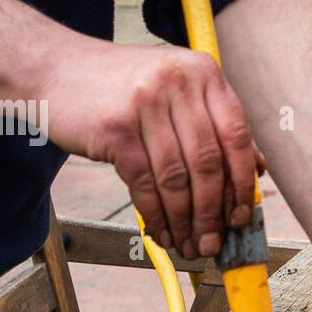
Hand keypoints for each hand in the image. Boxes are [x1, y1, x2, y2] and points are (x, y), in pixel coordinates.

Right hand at [40, 40, 255, 260]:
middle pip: (208, 162)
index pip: (237, 135)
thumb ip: (214, 123)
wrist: (53, 67)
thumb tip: (257, 170)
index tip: (241, 215)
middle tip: (213, 242)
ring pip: (177, 178)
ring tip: (188, 244)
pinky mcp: (115, 127)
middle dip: (213, 212)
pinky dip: (156, 215)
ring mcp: (145, 102)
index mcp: (203, 72)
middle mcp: (178, 82)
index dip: (242, 182)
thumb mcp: (174, 90)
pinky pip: (144, 183)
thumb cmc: (120, 86)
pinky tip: (160, 232)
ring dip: (185, 221)